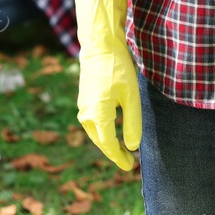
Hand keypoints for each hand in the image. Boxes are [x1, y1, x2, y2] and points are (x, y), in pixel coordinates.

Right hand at [75, 0, 141, 170]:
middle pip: (100, 141)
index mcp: (97, 115)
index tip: (130, 167)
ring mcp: (83, 107)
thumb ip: (132, 123)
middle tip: (130, 162)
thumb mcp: (131, 97)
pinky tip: (112, 132)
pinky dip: (103, 131)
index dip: (119, 158)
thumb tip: (131, 147)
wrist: (100, 46)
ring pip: (95, 133)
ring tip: (122, 150)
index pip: (109, 145)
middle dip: (114, 152)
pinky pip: (93, 123)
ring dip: (108, 143)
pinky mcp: (84, 100)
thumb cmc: (118, 69)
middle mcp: (86, 114)